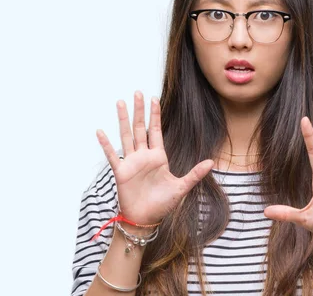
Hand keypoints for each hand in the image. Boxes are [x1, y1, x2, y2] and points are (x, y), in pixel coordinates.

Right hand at [96, 91, 213, 225]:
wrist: (146, 219)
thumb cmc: (162, 204)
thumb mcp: (181, 187)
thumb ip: (195, 174)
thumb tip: (212, 162)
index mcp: (158, 157)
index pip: (156, 131)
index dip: (155, 115)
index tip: (154, 98)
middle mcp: (144, 156)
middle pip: (140, 128)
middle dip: (140, 111)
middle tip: (137, 93)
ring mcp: (132, 162)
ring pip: (126, 136)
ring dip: (123, 120)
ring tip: (120, 103)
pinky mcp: (121, 172)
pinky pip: (112, 155)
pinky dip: (106, 144)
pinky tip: (100, 131)